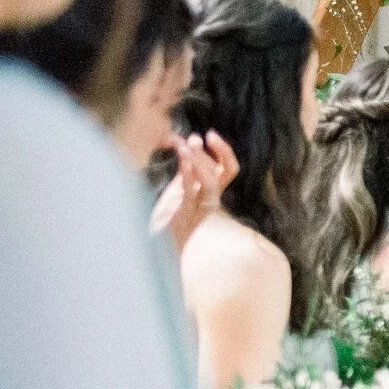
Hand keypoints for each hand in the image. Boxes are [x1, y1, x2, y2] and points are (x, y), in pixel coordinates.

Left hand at [148, 130, 237, 255]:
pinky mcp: (184, 219)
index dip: (224, 151)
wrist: (159, 253)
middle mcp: (211, 201)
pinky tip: (182, 160)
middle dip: (222, 152)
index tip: (209, 134)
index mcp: (211, 193)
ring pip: (211, 182)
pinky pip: (191, 194)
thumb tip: (185, 143)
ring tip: (187, 144)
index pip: (228, 169)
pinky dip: (188, 175)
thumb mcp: (179, 192)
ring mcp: (199, 211)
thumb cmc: (169, 221)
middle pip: (229, 173)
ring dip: (200, 161)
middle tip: (206, 135)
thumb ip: (186, 171)